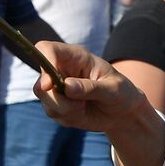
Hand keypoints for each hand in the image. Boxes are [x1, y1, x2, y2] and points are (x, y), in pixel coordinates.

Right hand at [33, 41, 147, 134]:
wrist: (123, 113)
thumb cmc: (121, 93)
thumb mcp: (113, 89)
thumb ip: (91, 88)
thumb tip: (67, 87)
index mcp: (75, 57)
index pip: (47, 49)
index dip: (43, 62)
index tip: (50, 84)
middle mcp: (61, 69)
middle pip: (41, 81)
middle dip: (57, 98)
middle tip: (81, 105)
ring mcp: (56, 87)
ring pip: (45, 99)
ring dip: (66, 109)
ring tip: (85, 106)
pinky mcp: (56, 103)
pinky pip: (52, 112)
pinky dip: (68, 117)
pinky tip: (82, 112)